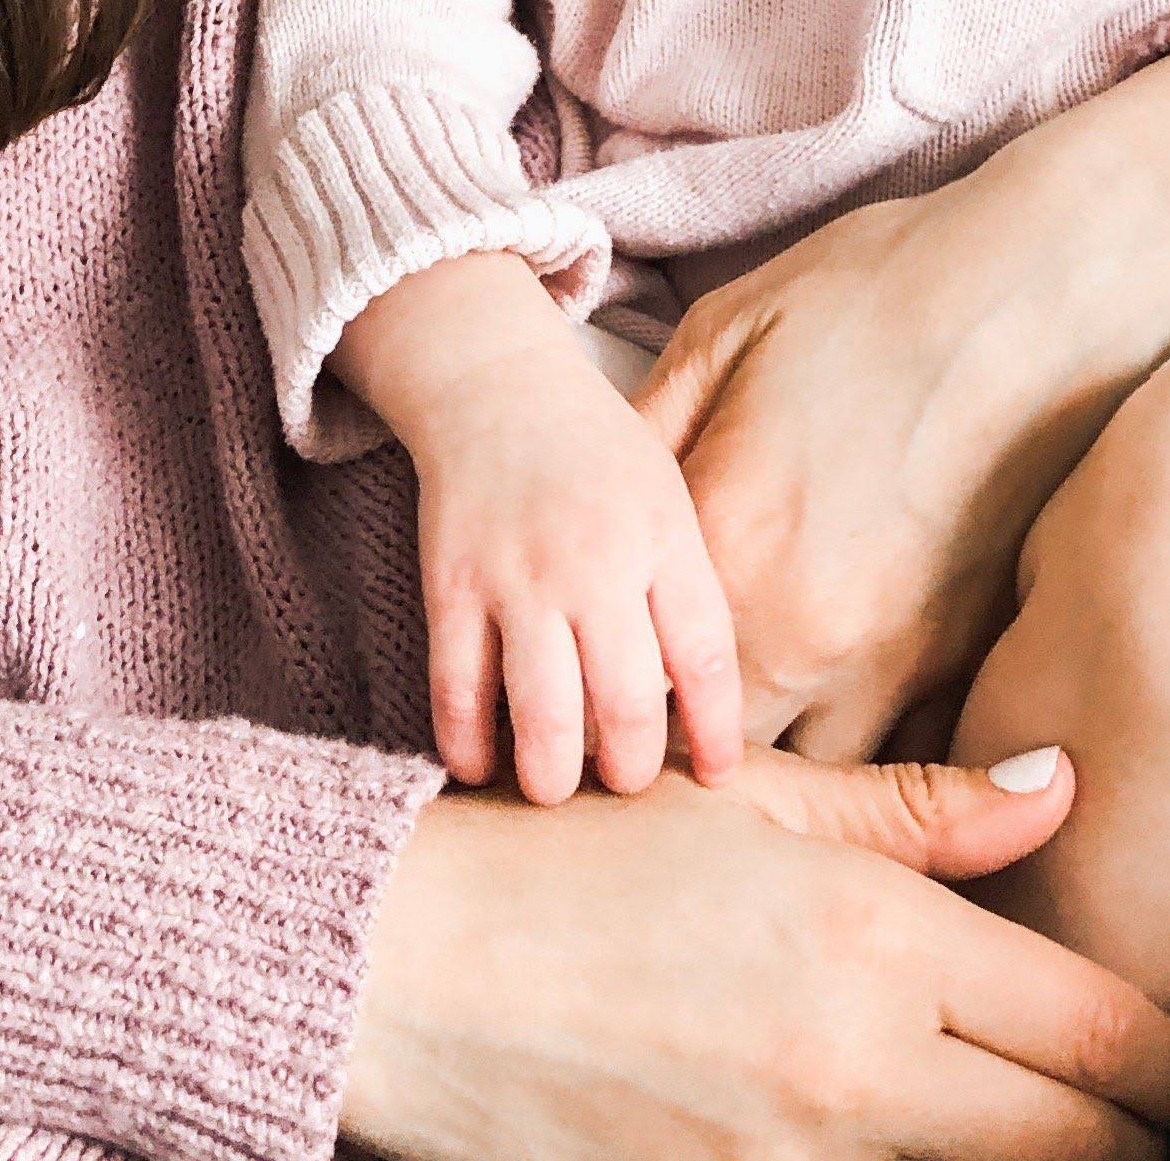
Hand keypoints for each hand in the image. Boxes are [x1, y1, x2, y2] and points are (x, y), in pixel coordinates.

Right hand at [340, 745, 1169, 1160]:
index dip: (1168, 1062)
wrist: (410, 969)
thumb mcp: (753, 798)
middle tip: (1138, 1117)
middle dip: (1128, 1136)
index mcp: (873, 941)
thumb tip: (1062, 786)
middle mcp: (857, 1070)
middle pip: (1076, 1147)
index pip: (1096, 1035)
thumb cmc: (582, 856)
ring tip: (1037, 1129)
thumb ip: (922, 813)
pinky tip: (917, 1148)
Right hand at [408, 338, 742, 800]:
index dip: (717, 733)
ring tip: (557, 786)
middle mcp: (595, 561)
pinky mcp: (452, 585)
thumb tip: (701, 703)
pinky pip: (457, 691)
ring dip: (553, 776)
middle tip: (624, 781)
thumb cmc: (594, 452)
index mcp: (661, 536)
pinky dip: (468, 745)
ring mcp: (519, 575)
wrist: (495, 383)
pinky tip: (481, 766)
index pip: (705, 657)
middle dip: (630, 769)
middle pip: (628, 704)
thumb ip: (683, 587)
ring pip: (544, 714)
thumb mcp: (665, 496)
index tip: (716, 776)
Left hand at [634, 52, 1169, 758]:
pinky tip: (833, 712)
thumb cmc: (873, 290)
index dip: (599, 675)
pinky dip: (853, 749)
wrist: (1042, 285)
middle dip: (669, 744)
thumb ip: (645, 440)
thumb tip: (599, 515)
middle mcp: (794, 628)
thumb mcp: (724, 332)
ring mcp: (888, 661)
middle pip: (698, 756)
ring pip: (798, 781)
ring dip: (767, 759)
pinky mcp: (963, 660)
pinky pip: (891, 760)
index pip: (620, 669)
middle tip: (649, 716)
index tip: (590, 667)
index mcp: (717, 540)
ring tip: (741, 726)